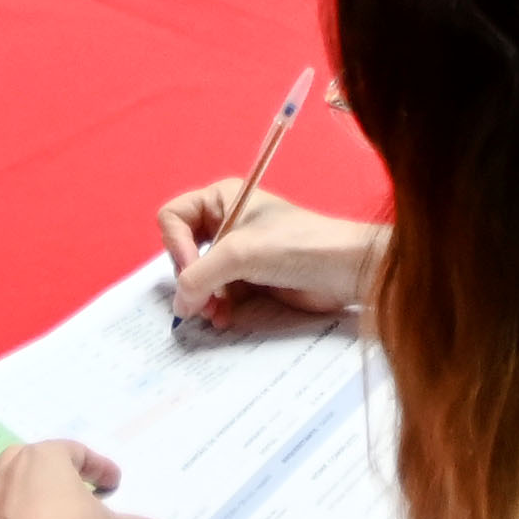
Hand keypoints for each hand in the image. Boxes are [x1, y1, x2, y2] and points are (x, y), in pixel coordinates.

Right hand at [158, 184, 381, 322]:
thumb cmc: (294, 245)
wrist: (344, 270)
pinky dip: (218, 308)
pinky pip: (218, 295)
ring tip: (215, 315)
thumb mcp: (240, 253)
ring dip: (203, 299)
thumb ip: (199, 276)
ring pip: (199, 278)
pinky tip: (225, 319)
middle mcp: (226, 222)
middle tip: (202, 302)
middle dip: (190, 280)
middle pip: (183, 252)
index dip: (176, 247)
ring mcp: (238, 253)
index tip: (192, 271)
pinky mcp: (250, 280)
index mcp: (221, 199)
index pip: (174, 219)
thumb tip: (178, 305)